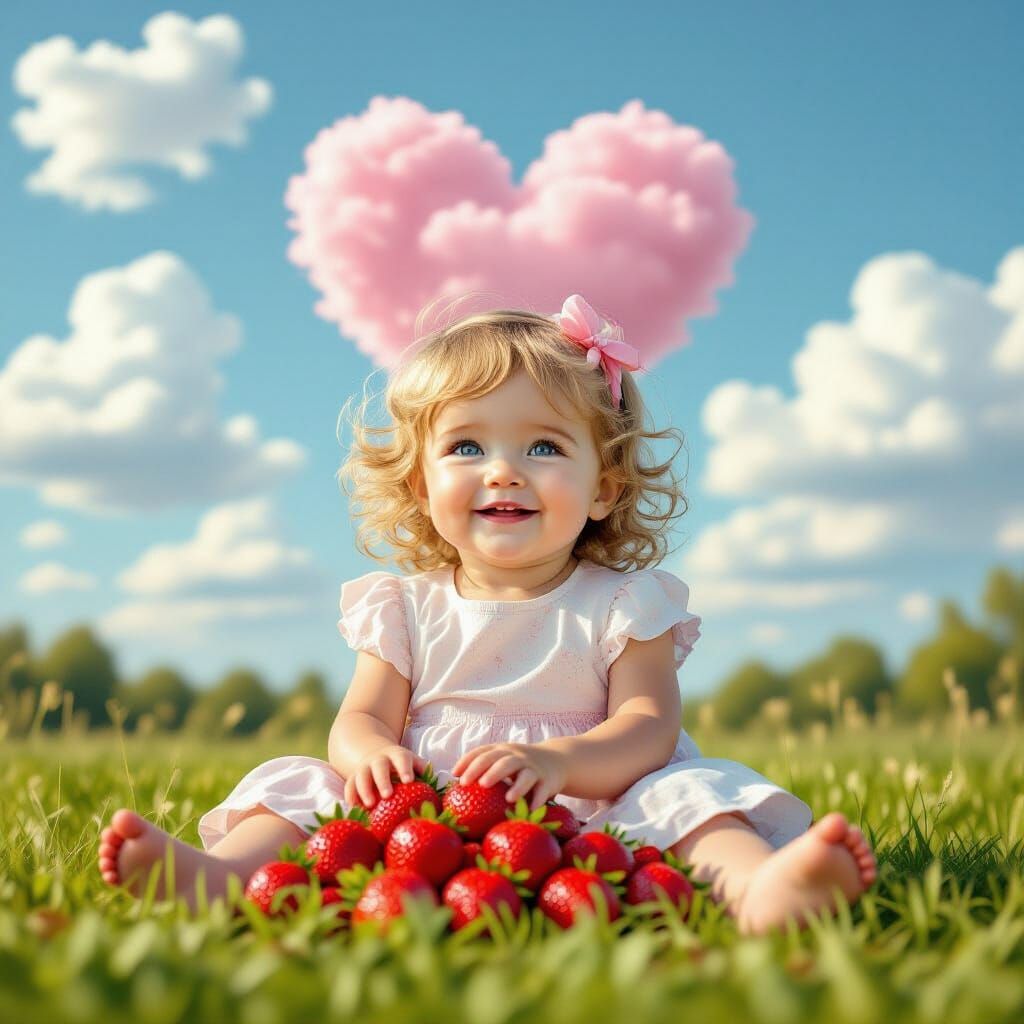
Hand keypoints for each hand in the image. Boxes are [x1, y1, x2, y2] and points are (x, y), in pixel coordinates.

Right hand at [343, 745, 428, 808]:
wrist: (374, 753)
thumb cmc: (401, 765)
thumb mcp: (412, 762)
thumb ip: (423, 772)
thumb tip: (440, 787)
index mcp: (396, 755)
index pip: (401, 759)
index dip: (404, 768)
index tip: (408, 781)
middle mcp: (378, 759)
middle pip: (379, 767)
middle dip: (383, 780)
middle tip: (387, 795)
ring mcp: (364, 767)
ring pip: (360, 776)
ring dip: (364, 789)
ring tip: (369, 805)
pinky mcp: (352, 777)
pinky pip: (349, 786)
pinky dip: (350, 796)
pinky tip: (354, 809)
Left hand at [452, 742, 567, 811]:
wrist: (557, 760)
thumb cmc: (520, 765)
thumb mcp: (503, 761)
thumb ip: (484, 769)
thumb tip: (454, 788)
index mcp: (502, 751)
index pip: (483, 752)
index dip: (468, 761)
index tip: (455, 774)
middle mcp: (517, 756)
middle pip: (501, 760)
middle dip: (485, 770)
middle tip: (469, 784)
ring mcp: (534, 767)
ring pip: (525, 774)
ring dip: (517, 785)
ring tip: (508, 798)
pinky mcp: (548, 780)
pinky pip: (543, 790)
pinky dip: (537, 799)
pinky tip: (531, 809)